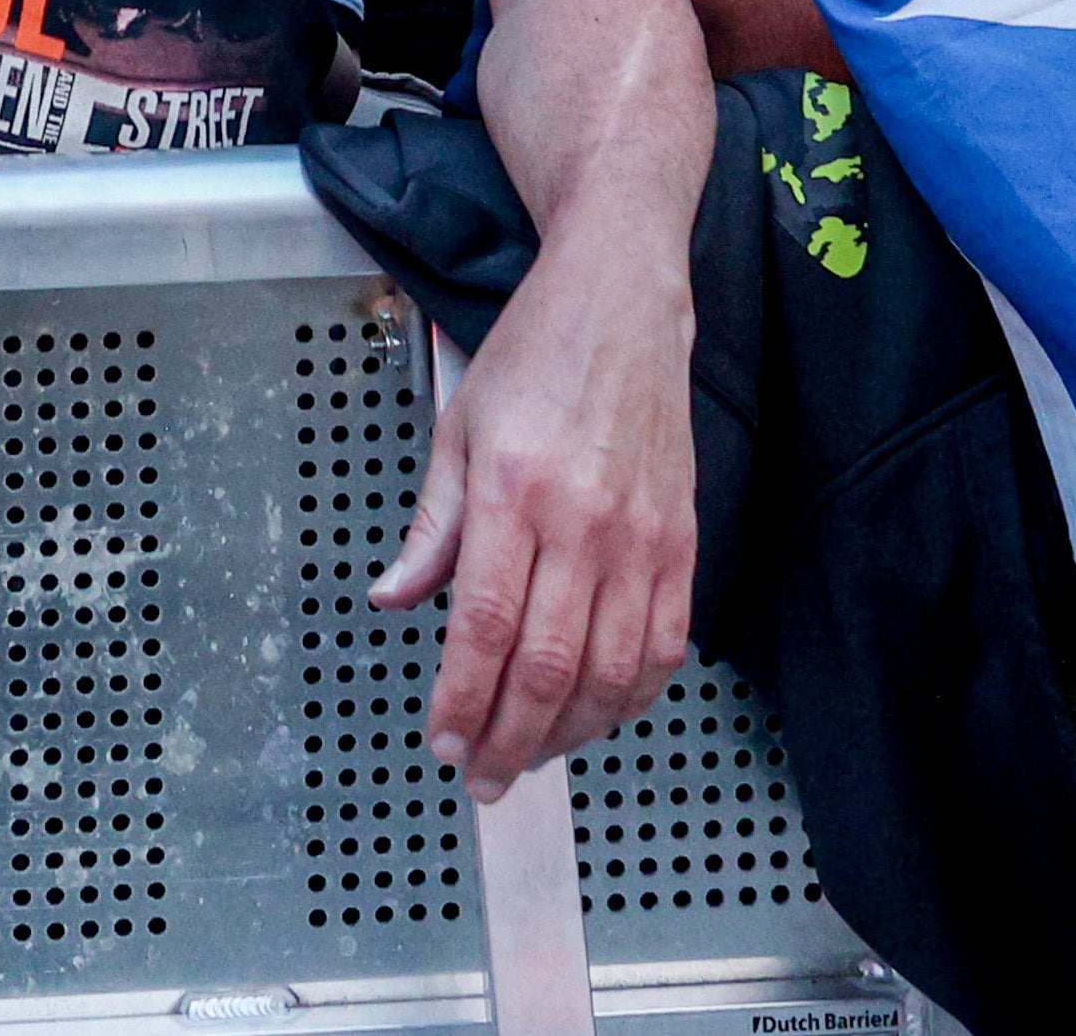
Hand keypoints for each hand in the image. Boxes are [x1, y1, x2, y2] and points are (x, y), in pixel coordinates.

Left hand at [375, 252, 694, 801]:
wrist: (623, 299)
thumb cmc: (538, 353)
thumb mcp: (457, 427)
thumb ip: (431, 526)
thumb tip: (393, 598)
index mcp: (513, 489)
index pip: (483, 626)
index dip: (463, 700)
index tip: (444, 741)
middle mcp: (583, 519)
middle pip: (549, 665)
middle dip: (510, 738)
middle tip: (483, 776)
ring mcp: (642, 534)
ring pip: (612, 670)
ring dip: (571, 732)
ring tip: (533, 754)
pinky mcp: (683, 538)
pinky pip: (666, 642)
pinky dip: (635, 695)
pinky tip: (601, 713)